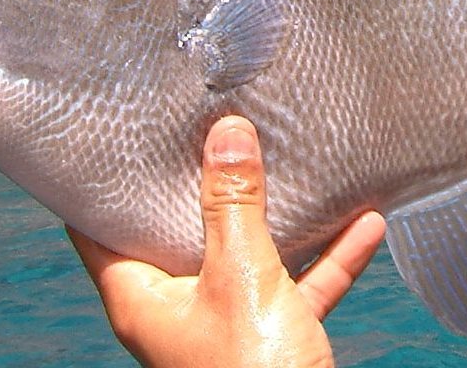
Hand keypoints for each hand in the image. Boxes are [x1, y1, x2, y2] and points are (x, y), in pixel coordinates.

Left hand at [68, 116, 385, 367]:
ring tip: (297, 165)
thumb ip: (234, 206)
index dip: (109, 182)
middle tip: (217, 129)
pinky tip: (364, 224)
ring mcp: (227, 323)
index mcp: (143, 298)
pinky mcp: (273, 337)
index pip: (102, 229)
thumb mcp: (242, 277)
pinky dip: (329, 257)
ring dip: (281, 217)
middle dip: (207, 185)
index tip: (126, 135)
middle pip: (182, 233)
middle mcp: (179, 309)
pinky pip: (300, 285)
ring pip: (249, 255)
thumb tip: (225, 134)